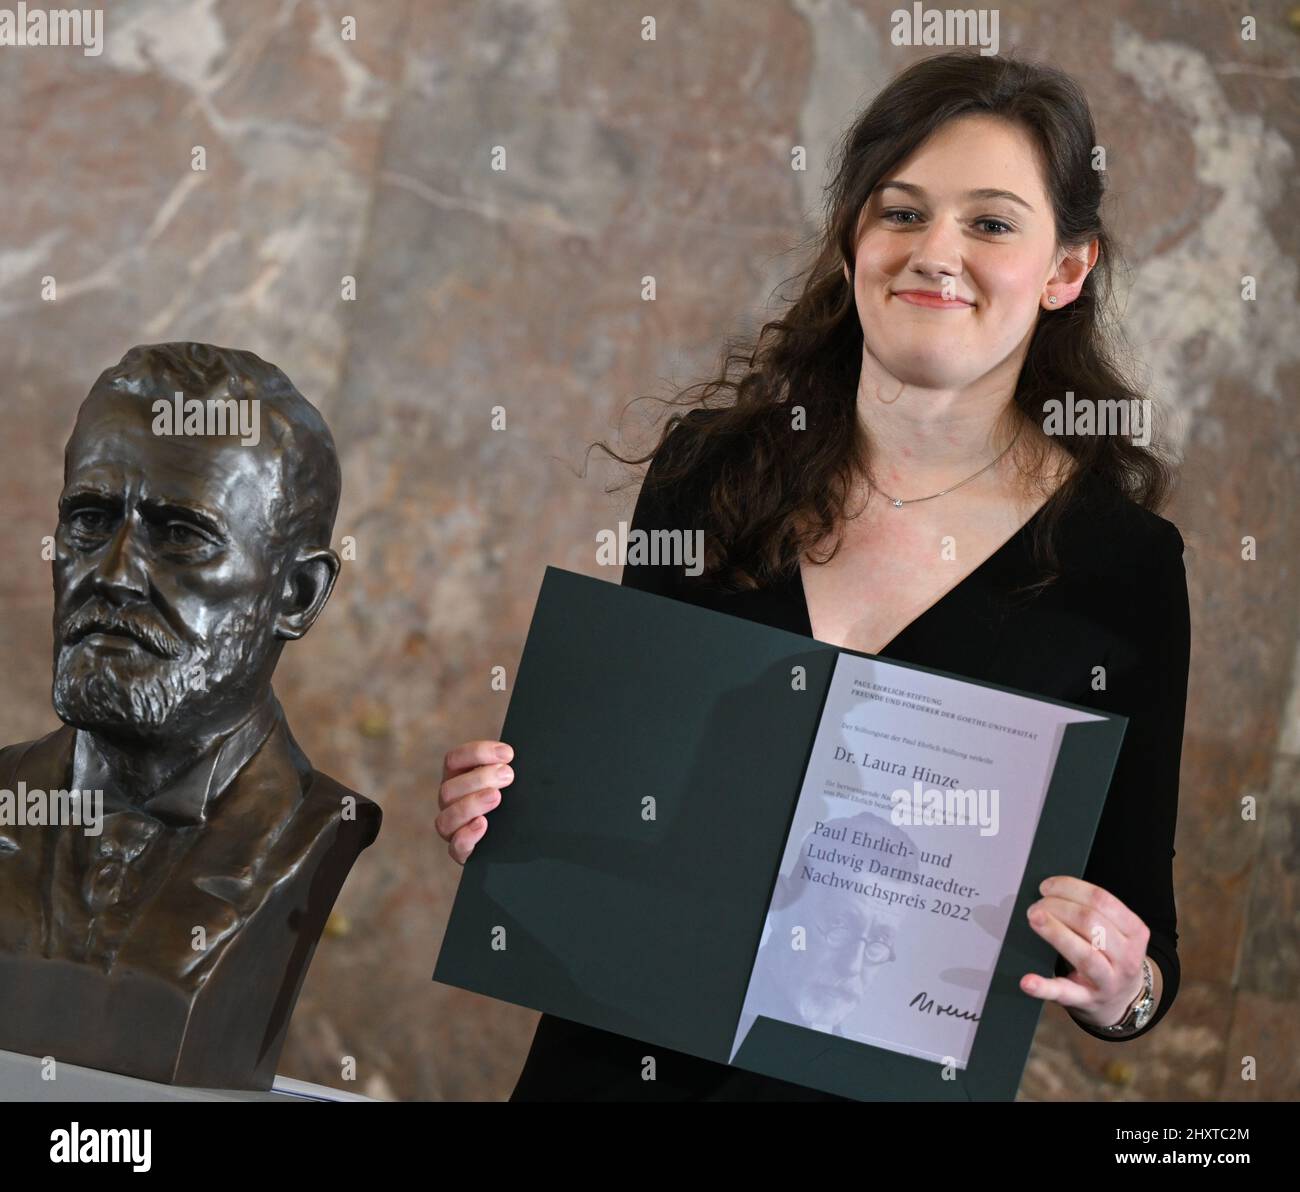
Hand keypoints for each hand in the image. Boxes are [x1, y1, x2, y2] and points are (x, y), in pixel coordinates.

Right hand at [437, 740, 514, 864]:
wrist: (520, 838)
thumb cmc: (514, 799)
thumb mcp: (510, 780)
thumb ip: (507, 767)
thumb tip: (514, 755)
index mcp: (458, 778)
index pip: (454, 759)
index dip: (478, 753)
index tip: (508, 754)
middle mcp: (450, 802)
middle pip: (449, 788)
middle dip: (480, 778)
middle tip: (508, 775)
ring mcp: (453, 828)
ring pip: (446, 817)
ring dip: (471, 804)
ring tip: (496, 797)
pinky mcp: (462, 851)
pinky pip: (455, 846)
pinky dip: (467, 834)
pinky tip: (483, 824)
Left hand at [1018, 876, 1151, 1029]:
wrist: (1122, 1000)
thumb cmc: (1110, 956)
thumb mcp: (1116, 932)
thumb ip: (1093, 911)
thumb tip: (1051, 890)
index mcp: (1135, 932)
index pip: (1102, 901)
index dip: (1070, 888)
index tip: (1046, 887)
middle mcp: (1127, 958)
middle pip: (1091, 923)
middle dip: (1059, 908)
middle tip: (1036, 906)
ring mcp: (1108, 982)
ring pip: (1083, 955)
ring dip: (1055, 933)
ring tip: (1034, 919)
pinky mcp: (1086, 1001)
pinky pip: (1064, 993)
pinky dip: (1043, 987)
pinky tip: (1027, 981)